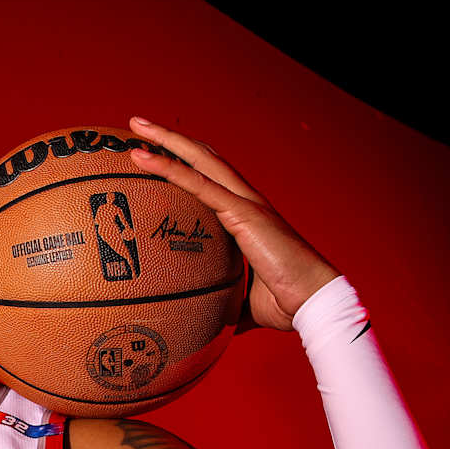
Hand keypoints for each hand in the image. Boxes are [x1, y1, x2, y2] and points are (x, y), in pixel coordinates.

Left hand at [127, 116, 338, 331]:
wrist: (312, 303)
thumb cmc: (285, 304)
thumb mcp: (242, 302)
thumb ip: (222, 303)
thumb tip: (205, 322)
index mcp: (245, 216)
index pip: (212, 178)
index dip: (187, 162)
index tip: (158, 153)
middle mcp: (245, 201)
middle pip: (204, 158)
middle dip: (172, 139)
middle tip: (139, 125)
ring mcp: (244, 203)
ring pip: (200, 160)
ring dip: (166, 140)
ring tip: (136, 126)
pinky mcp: (242, 213)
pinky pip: (197, 184)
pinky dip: (169, 167)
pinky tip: (143, 157)